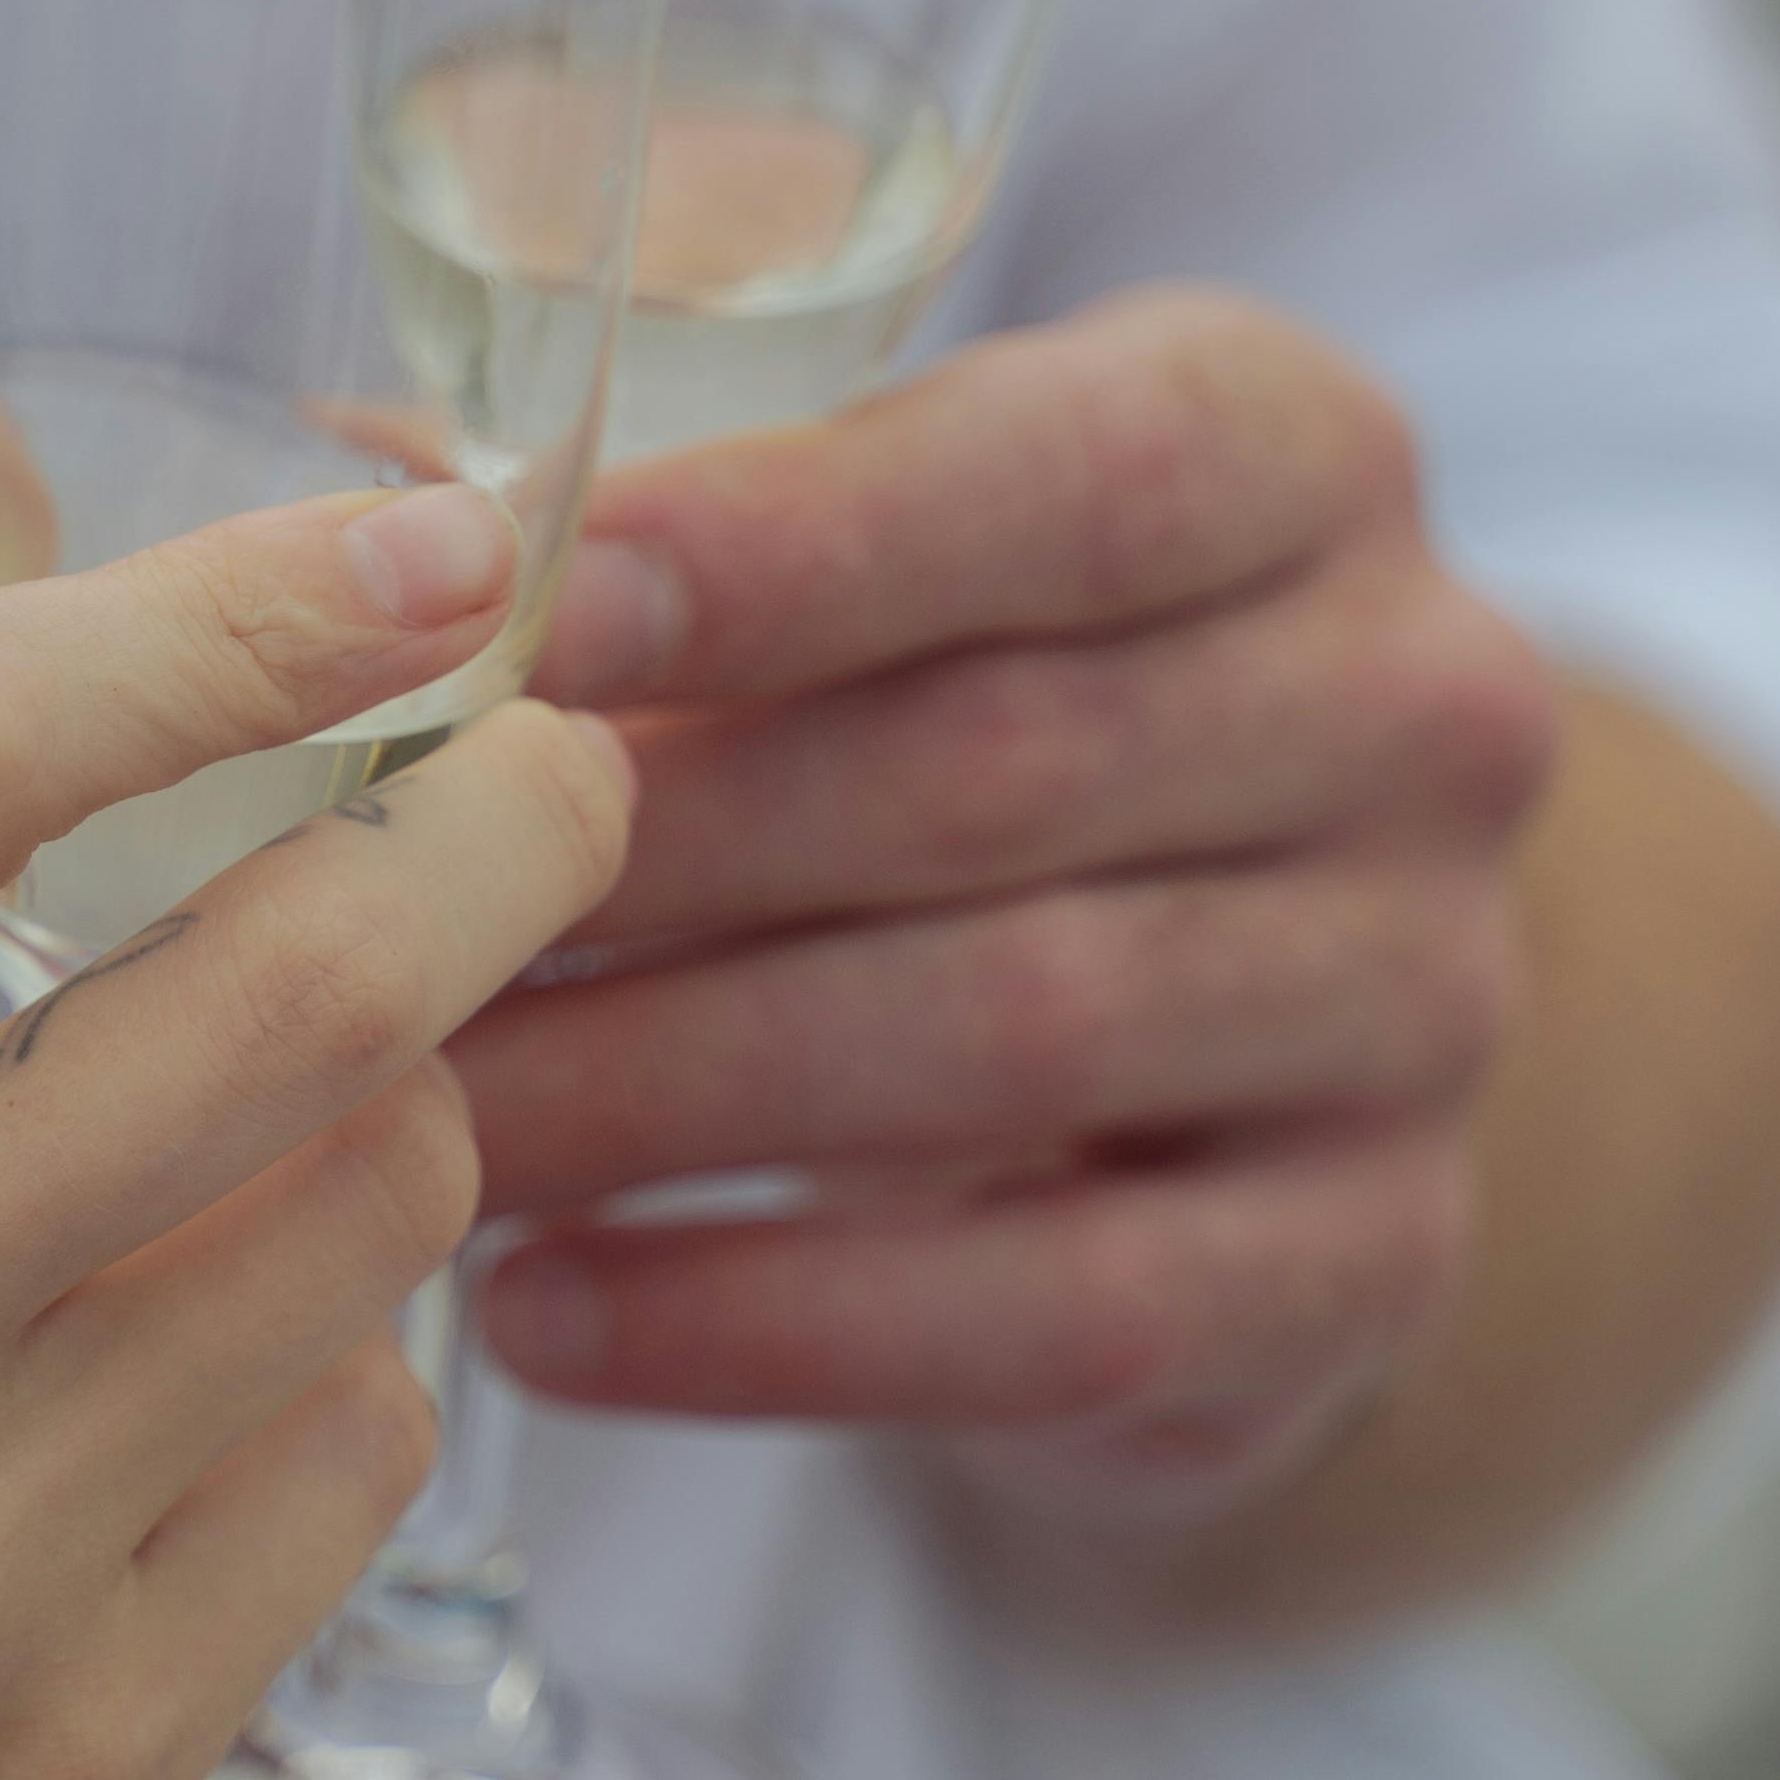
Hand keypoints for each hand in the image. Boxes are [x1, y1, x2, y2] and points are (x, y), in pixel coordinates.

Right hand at [0, 484, 625, 1779]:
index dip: (229, 610)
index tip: (418, 544)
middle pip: (292, 979)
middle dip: (502, 824)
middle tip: (545, 770)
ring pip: (375, 1206)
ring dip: (403, 1103)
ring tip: (286, 1117)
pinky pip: (357, 1456)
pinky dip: (336, 1365)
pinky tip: (195, 1387)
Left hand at [460, 296, 1558, 1530]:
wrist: (1259, 1023)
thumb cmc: (981, 715)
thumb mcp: (889, 559)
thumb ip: (663, 529)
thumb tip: (349, 510)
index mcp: (1296, 455)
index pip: (1072, 478)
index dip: (795, 546)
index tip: (532, 612)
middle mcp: (1419, 704)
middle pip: (1003, 768)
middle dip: (654, 852)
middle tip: (375, 920)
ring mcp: (1430, 991)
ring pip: (1015, 1037)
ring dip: (672, 1094)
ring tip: (418, 1128)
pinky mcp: (1380, 1253)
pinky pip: (1058, 1312)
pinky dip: (771, 1324)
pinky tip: (547, 1314)